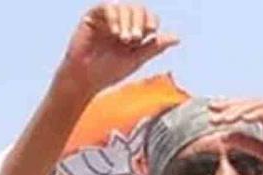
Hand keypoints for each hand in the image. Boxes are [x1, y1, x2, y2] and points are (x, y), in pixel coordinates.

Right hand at [61, 4, 178, 95]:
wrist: (85, 79)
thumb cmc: (109, 72)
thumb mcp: (136, 59)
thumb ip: (154, 47)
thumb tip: (177, 37)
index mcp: (133, 30)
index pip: (148, 17)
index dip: (151, 20)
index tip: (151, 32)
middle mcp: (121, 22)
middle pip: (137, 8)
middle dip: (139, 21)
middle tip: (134, 39)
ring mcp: (107, 18)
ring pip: (123, 6)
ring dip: (127, 21)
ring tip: (124, 39)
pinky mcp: (92, 17)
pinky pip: (107, 7)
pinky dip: (114, 17)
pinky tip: (114, 32)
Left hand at [209, 99, 262, 174]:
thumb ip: (245, 142)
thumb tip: (223, 137)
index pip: (246, 108)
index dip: (228, 109)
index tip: (211, 113)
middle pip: (250, 103)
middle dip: (230, 107)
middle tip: (212, 112)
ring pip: (259, 105)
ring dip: (240, 110)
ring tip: (224, 118)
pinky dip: (258, 113)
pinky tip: (244, 118)